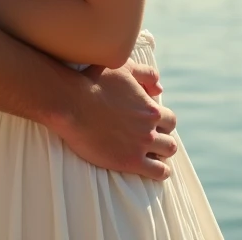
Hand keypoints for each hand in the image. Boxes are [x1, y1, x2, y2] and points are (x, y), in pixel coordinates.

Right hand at [53, 60, 177, 180]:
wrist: (72, 103)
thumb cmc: (94, 82)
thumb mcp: (123, 68)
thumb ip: (146, 74)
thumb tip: (160, 89)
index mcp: (150, 107)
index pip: (169, 120)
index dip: (162, 123)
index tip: (151, 126)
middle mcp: (150, 127)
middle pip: (169, 140)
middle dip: (162, 141)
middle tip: (149, 142)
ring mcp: (141, 145)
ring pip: (166, 155)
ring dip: (161, 156)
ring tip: (151, 157)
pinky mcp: (131, 161)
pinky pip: (158, 172)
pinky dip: (160, 172)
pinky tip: (152, 170)